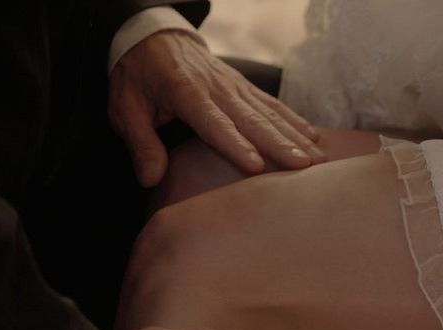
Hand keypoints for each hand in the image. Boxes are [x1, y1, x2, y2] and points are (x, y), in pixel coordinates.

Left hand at [109, 30, 325, 186]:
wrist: (153, 37)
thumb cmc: (137, 77)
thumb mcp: (124, 108)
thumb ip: (140, 143)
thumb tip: (149, 178)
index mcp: (185, 92)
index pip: (214, 122)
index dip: (236, 145)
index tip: (257, 167)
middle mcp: (217, 88)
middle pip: (252, 119)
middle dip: (281, 144)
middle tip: (304, 167)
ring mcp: (234, 86)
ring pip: (269, 113)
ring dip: (295, 136)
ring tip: (317, 158)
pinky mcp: (244, 86)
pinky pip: (272, 104)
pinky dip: (294, 120)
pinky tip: (314, 136)